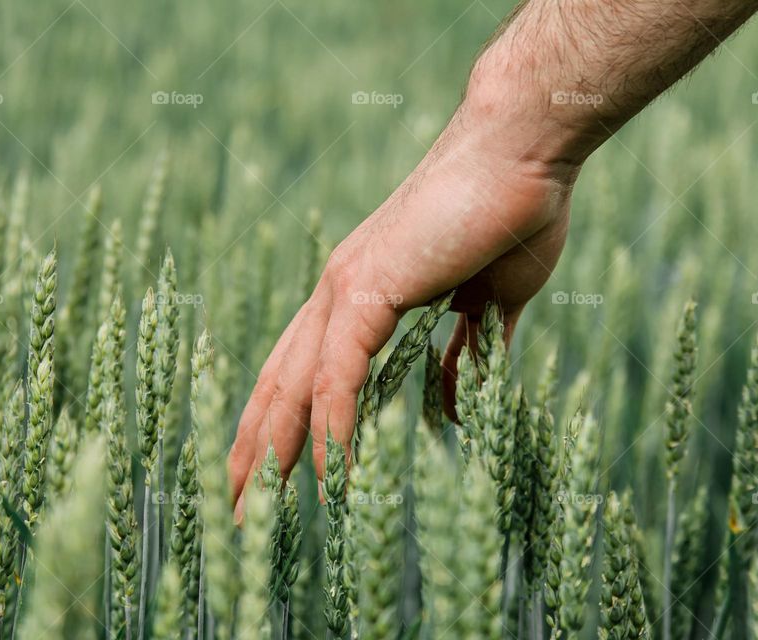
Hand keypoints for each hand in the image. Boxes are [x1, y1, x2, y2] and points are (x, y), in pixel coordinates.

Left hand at [227, 72, 582, 511]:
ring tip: (253, 511)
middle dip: (255, 452)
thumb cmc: (510, 218)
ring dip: (273, 452)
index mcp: (359, 296)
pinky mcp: (369, 285)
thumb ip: (461, 356)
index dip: (281, 427)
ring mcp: (347, 287)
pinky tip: (332, 474)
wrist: (522, 150)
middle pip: (279, 386)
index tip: (269, 478)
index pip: (302, 374)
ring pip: (293, 385)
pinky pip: (339, 372)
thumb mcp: (486, 309)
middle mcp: (339, 294)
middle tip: (235, 511)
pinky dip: (335, 426)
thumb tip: (449, 409)